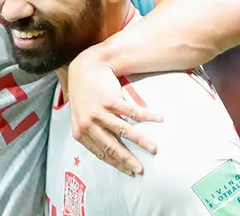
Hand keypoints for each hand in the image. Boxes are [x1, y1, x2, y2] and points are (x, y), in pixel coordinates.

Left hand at [67, 52, 162, 175]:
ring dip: (141, 141)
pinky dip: (147, 116)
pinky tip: (159, 119)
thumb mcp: (81, 115)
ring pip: (124, 131)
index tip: (129, 171)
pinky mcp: (110, 100)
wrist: (85, 68)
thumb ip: (91, 131)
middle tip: (141, 169)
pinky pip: (132, 112)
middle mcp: (89, 124)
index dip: (116, 163)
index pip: (101, 152)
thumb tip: (108, 149)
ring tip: (154, 149)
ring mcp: (99, 112)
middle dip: (128, 160)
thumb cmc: (84, 93)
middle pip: (112, 146)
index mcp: (81, 131)